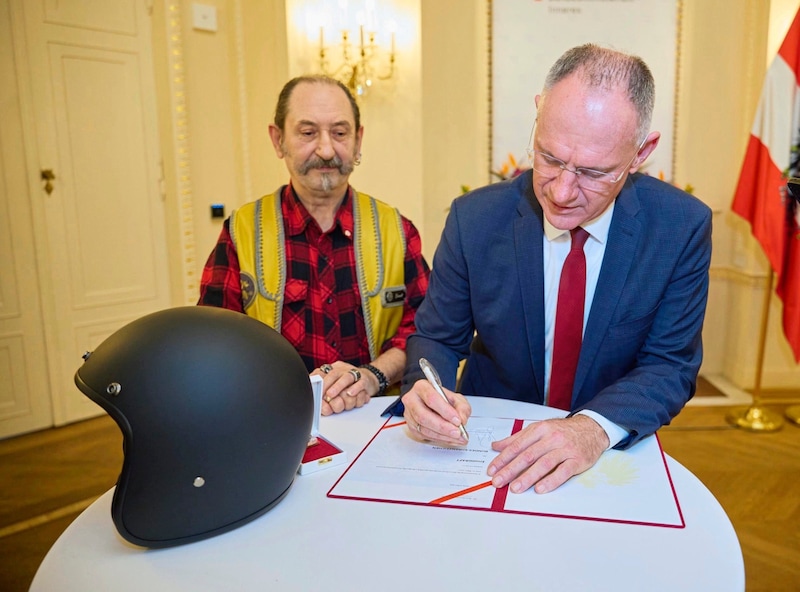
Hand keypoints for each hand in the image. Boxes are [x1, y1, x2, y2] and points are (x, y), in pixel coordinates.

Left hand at [310, 361, 371, 414]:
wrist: (368, 379)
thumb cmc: (348, 383)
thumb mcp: (334, 381)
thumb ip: (323, 386)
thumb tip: (313, 392)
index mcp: (334, 369)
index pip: (323, 372)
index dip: (317, 381)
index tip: (313, 390)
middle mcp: (344, 370)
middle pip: (334, 374)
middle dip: (326, 384)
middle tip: (319, 393)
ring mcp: (355, 374)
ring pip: (347, 378)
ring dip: (338, 386)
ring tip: (331, 395)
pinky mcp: (365, 380)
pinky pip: (361, 383)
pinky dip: (356, 389)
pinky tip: (350, 393)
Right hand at [401, 379, 469, 444]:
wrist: (433, 404)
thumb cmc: (442, 399)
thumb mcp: (456, 398)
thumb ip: (462, 407)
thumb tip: (462, 419)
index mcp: (422, 387)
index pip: (431, 398)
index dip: (445, 411)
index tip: (457, 420)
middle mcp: (412, 400)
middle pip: (423, 416)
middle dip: (442, 427)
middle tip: (457, 432)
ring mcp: (409, 415)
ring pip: (423, 428)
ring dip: (442, 435)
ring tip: (457, 438)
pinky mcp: (411, 427)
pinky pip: (424, 436)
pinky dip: (440, 439)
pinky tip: (450, 439)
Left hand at [487, 414, 608, 493]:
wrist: (592, 428)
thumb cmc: (563, 430)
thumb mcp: (539, 429)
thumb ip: (517, 439)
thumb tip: (496, 446)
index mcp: (539, 429)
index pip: (517, 445)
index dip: (503, 458)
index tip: (492, 470)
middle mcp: (551, 438)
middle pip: (528, 455)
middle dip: (510, 470)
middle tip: (498, 481)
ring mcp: (565, 449)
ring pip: (544, 464)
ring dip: (528, 477)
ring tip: (515, 488)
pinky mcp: (577, 460)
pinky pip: (563, 471)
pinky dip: (551, 481)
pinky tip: (540, 489)